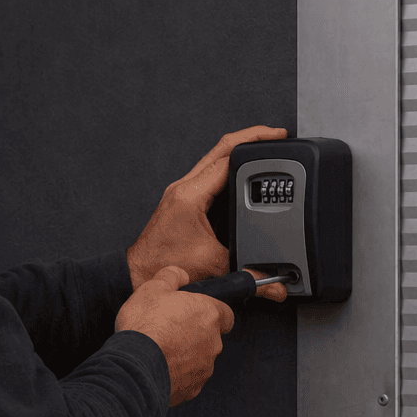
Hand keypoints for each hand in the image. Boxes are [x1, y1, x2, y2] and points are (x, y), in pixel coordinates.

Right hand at [115, 265, 232, 405]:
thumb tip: (179, 274)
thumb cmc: (145, 327)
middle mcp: (212, 342)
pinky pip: (188, 378)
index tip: (198, 313)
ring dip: (185, 354)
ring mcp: (204, 367)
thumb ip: (171, 276)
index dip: (212, 311)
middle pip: (210, 336)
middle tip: (170, 329)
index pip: (226, 313)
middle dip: (194, 333)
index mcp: (208, 314)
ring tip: (161, 349)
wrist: (135, 365)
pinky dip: (177, 372)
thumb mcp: (152, 288)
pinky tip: (159, 366)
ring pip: (200, 358)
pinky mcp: (193, 388)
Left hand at [126, 125, 287, 299]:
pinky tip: (242, 171)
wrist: (140, 273)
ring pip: (213, 159)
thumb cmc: (164, 266)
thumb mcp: (215, 266)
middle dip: (250, 138)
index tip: (275, 139)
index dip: (253, 146)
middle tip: (275, 134)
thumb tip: (274, 282)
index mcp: (190, 195)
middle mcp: (184, 188)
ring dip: (237, 150)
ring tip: (261, 147)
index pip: (226, 159)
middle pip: (220, 149)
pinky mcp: (184, 199)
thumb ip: (248, 272)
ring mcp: (182, 191)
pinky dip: (228, 168)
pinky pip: (209, 173)